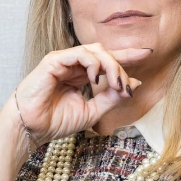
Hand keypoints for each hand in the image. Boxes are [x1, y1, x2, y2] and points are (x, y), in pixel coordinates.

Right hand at [13, 42, 152, 145]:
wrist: (33, 129)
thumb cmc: (56, 122)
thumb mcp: (93, 112)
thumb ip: (112, 98)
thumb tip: (135, 84)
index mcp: (82, 75)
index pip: (108, 60)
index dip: (127, 56)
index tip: (148, 53)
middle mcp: (74, 65)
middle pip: (105, 53)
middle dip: (122, 67)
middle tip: (127, 86)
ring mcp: (63, 61)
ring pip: (96, 51)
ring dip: (111, 66)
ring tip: (115, 84)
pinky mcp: (53, 61)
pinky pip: (79, 54)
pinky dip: (93, 64)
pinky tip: (96, 79)